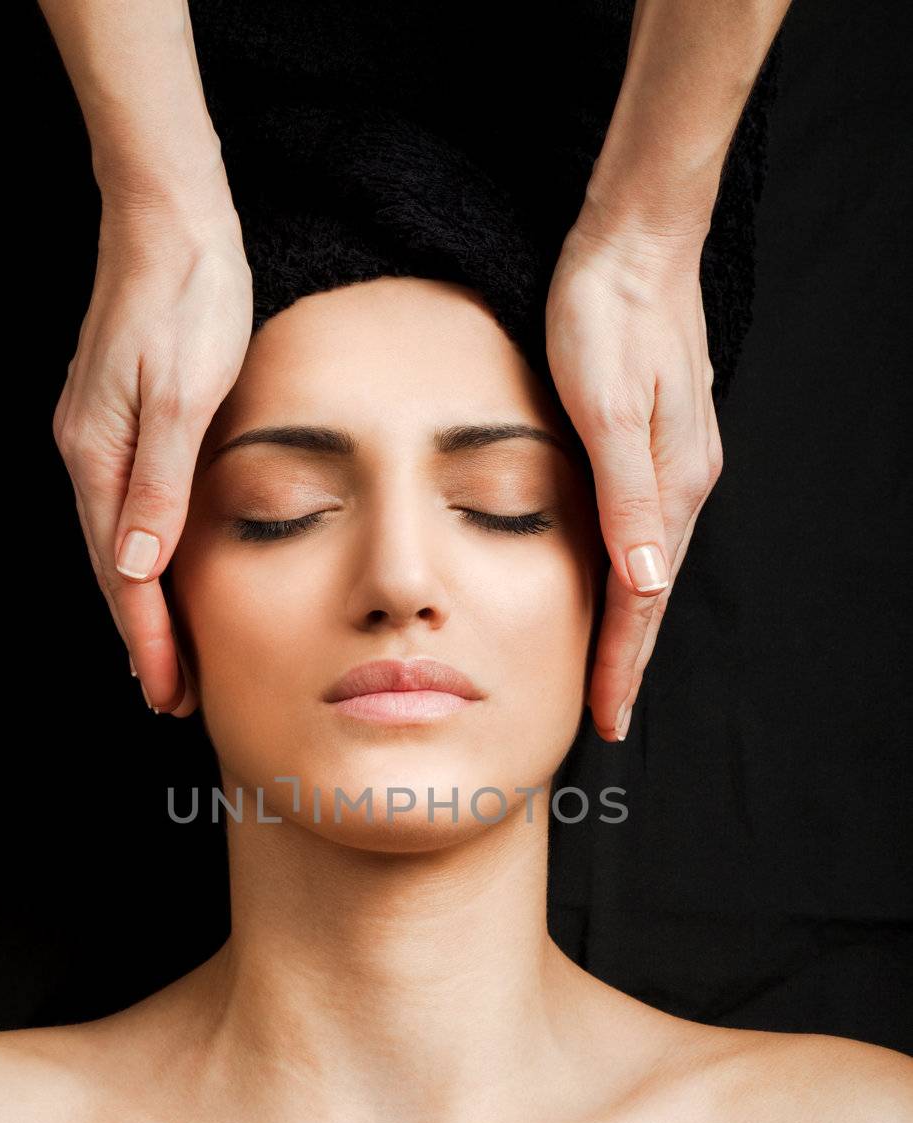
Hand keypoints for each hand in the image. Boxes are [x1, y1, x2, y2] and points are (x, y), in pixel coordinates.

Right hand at [52, 179, 253, 713]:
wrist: (171, 223)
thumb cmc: (189, 299)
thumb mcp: (181, 393)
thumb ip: (160, 482)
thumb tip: (135, 567)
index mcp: (98, 455)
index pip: (123, 574)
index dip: (148, 640)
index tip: (168, 693)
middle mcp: (87, 454)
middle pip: (113, 571)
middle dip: (143, 640)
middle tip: (172, 699)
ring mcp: (98, 438)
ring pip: (117, 546)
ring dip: (142, 608)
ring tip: (169, 660)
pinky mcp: (117, 424)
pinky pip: (127, 513)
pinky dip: (143, 560)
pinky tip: (158, 578)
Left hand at [545, 209, 722, 740]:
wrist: (634, 238)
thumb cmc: (608, 314)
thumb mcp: (609, 407)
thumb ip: (628, 498)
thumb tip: (648, 584)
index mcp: (671, 485)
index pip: (644, 601)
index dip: (622, 664)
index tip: (606, 718)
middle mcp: (681, 482)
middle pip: (652, 594)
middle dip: (630, 660)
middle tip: (606, 716)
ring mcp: (675, 461)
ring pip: (650, 565)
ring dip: (630, 622)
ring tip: (608, 668)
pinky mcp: (659, 440)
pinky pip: (644, 530)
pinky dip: (629, 574)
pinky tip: (616, 582)